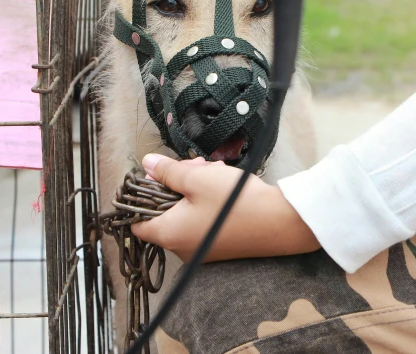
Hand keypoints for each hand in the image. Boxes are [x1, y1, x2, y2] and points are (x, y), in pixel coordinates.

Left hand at [131, 154, 319, 262]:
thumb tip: (146, 165)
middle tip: (194, 166)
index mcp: (169, 234)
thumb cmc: (234, 202)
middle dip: (176, 184)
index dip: (140, 199)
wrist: (279, 223)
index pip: (136, 222)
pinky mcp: (218, 246)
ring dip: (194, 189)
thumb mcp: (196, 179)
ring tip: (214, 171)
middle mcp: (181, 248)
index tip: (153, 178)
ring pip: (185, 213)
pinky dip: (207, 202)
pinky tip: (223, 184)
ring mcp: (201, 250)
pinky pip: (202, 221)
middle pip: (164, 212)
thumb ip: (167, 172)